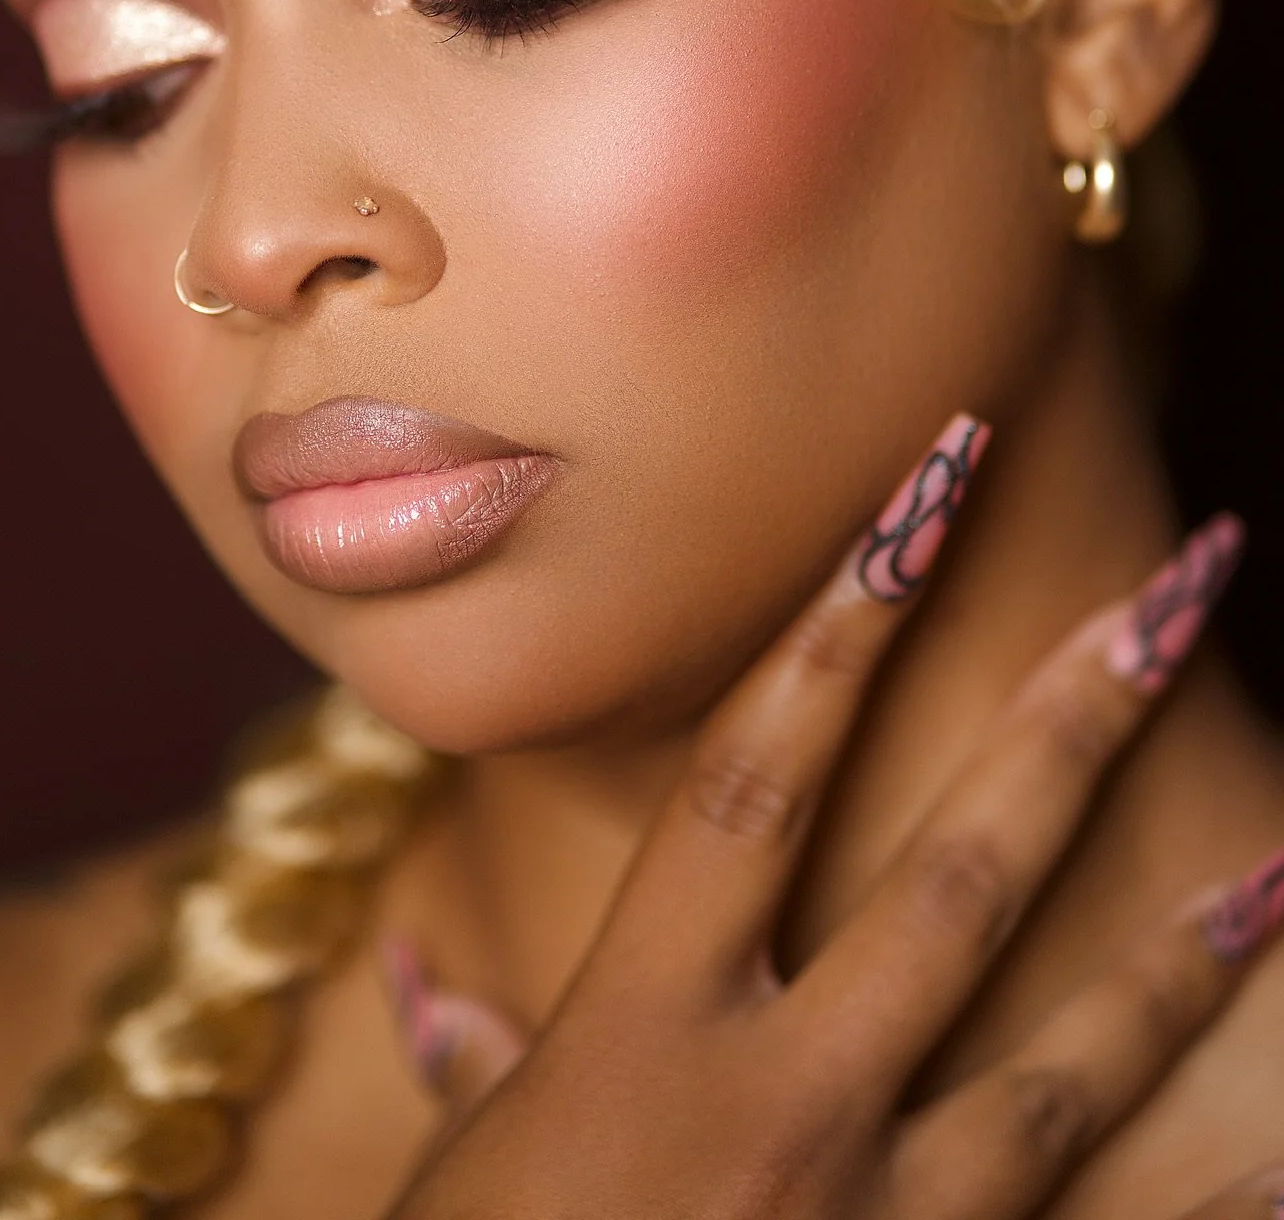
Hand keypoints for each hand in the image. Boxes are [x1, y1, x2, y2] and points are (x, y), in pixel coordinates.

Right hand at [382, 416, 1283, 1219]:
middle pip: (956, 872)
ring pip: (1067, 1059)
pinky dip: (1215, 1203)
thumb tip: (424, 990)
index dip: (843, 615)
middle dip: (1075, 716)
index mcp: (641, 1027)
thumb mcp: (461, 1186)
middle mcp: (779, 1099)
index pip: (755, 770)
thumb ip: (471, 1075)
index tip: (929, 482)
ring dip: (1186, 952)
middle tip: (1185, 578)